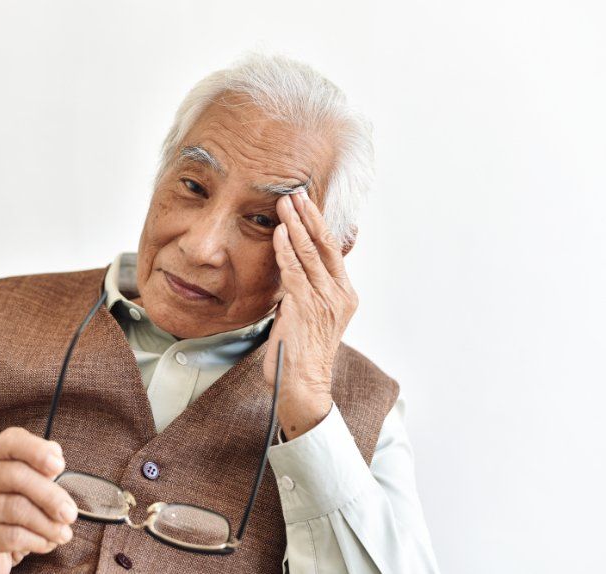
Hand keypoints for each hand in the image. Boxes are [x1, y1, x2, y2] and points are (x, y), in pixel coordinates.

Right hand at [0, 427, 78, 573]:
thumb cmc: (6, 508)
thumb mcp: (22, 486)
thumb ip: (39, 473)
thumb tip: (57, 467)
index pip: (11, 441)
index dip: (37, 450)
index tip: (59, 466)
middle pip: (16, 476)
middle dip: (50, 496)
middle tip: (70, 514)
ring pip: (15, 509)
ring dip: (47, 524)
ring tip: (63, 533)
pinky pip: (9, 536)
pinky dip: (35, 541)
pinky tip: (46, 543)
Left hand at [264, 191, 358, 439]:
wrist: (304, 386)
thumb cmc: (302, 354)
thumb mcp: (309, 316)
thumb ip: (304, 291)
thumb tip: (290, 269)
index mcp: (345, 295)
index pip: (332, 251)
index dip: (319, 225)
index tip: (307, 205)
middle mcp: (339, 295)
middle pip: (325, 246)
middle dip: (309, 216)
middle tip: (296, 193)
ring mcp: (325, 301)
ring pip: (309, 254)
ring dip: (295, 225)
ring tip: (285, 204)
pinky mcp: (306, 308)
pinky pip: (294, 271)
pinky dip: (285, 249)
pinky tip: (278, 233)